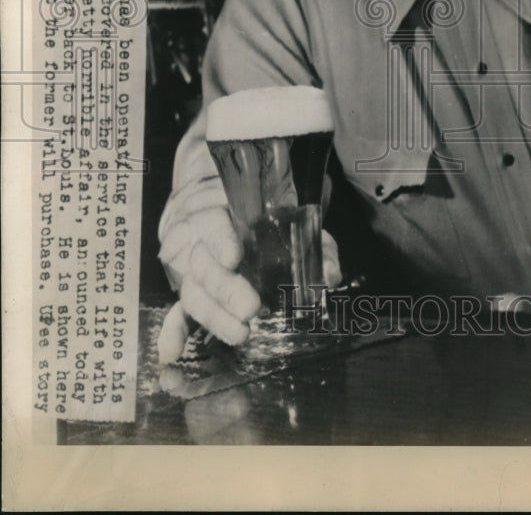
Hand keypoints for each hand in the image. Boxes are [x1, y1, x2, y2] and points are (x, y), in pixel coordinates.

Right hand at [157, 176, 342, 362]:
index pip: (214, 225)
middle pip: (204, 266)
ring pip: (193, 293)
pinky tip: (171, 352)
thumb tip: (330, 277)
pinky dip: (174, 332)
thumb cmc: (265, 218)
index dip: (222, 241)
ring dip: (214, 317)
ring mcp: (192, 271)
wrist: (225, 209)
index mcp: (222, 215)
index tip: (234, 258)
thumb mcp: (295, 223)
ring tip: (240, 333)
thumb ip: (315, 246)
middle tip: (250, 308)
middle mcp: (200, 242)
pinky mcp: (192, 293)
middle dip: (226, 290)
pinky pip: (178, 312)